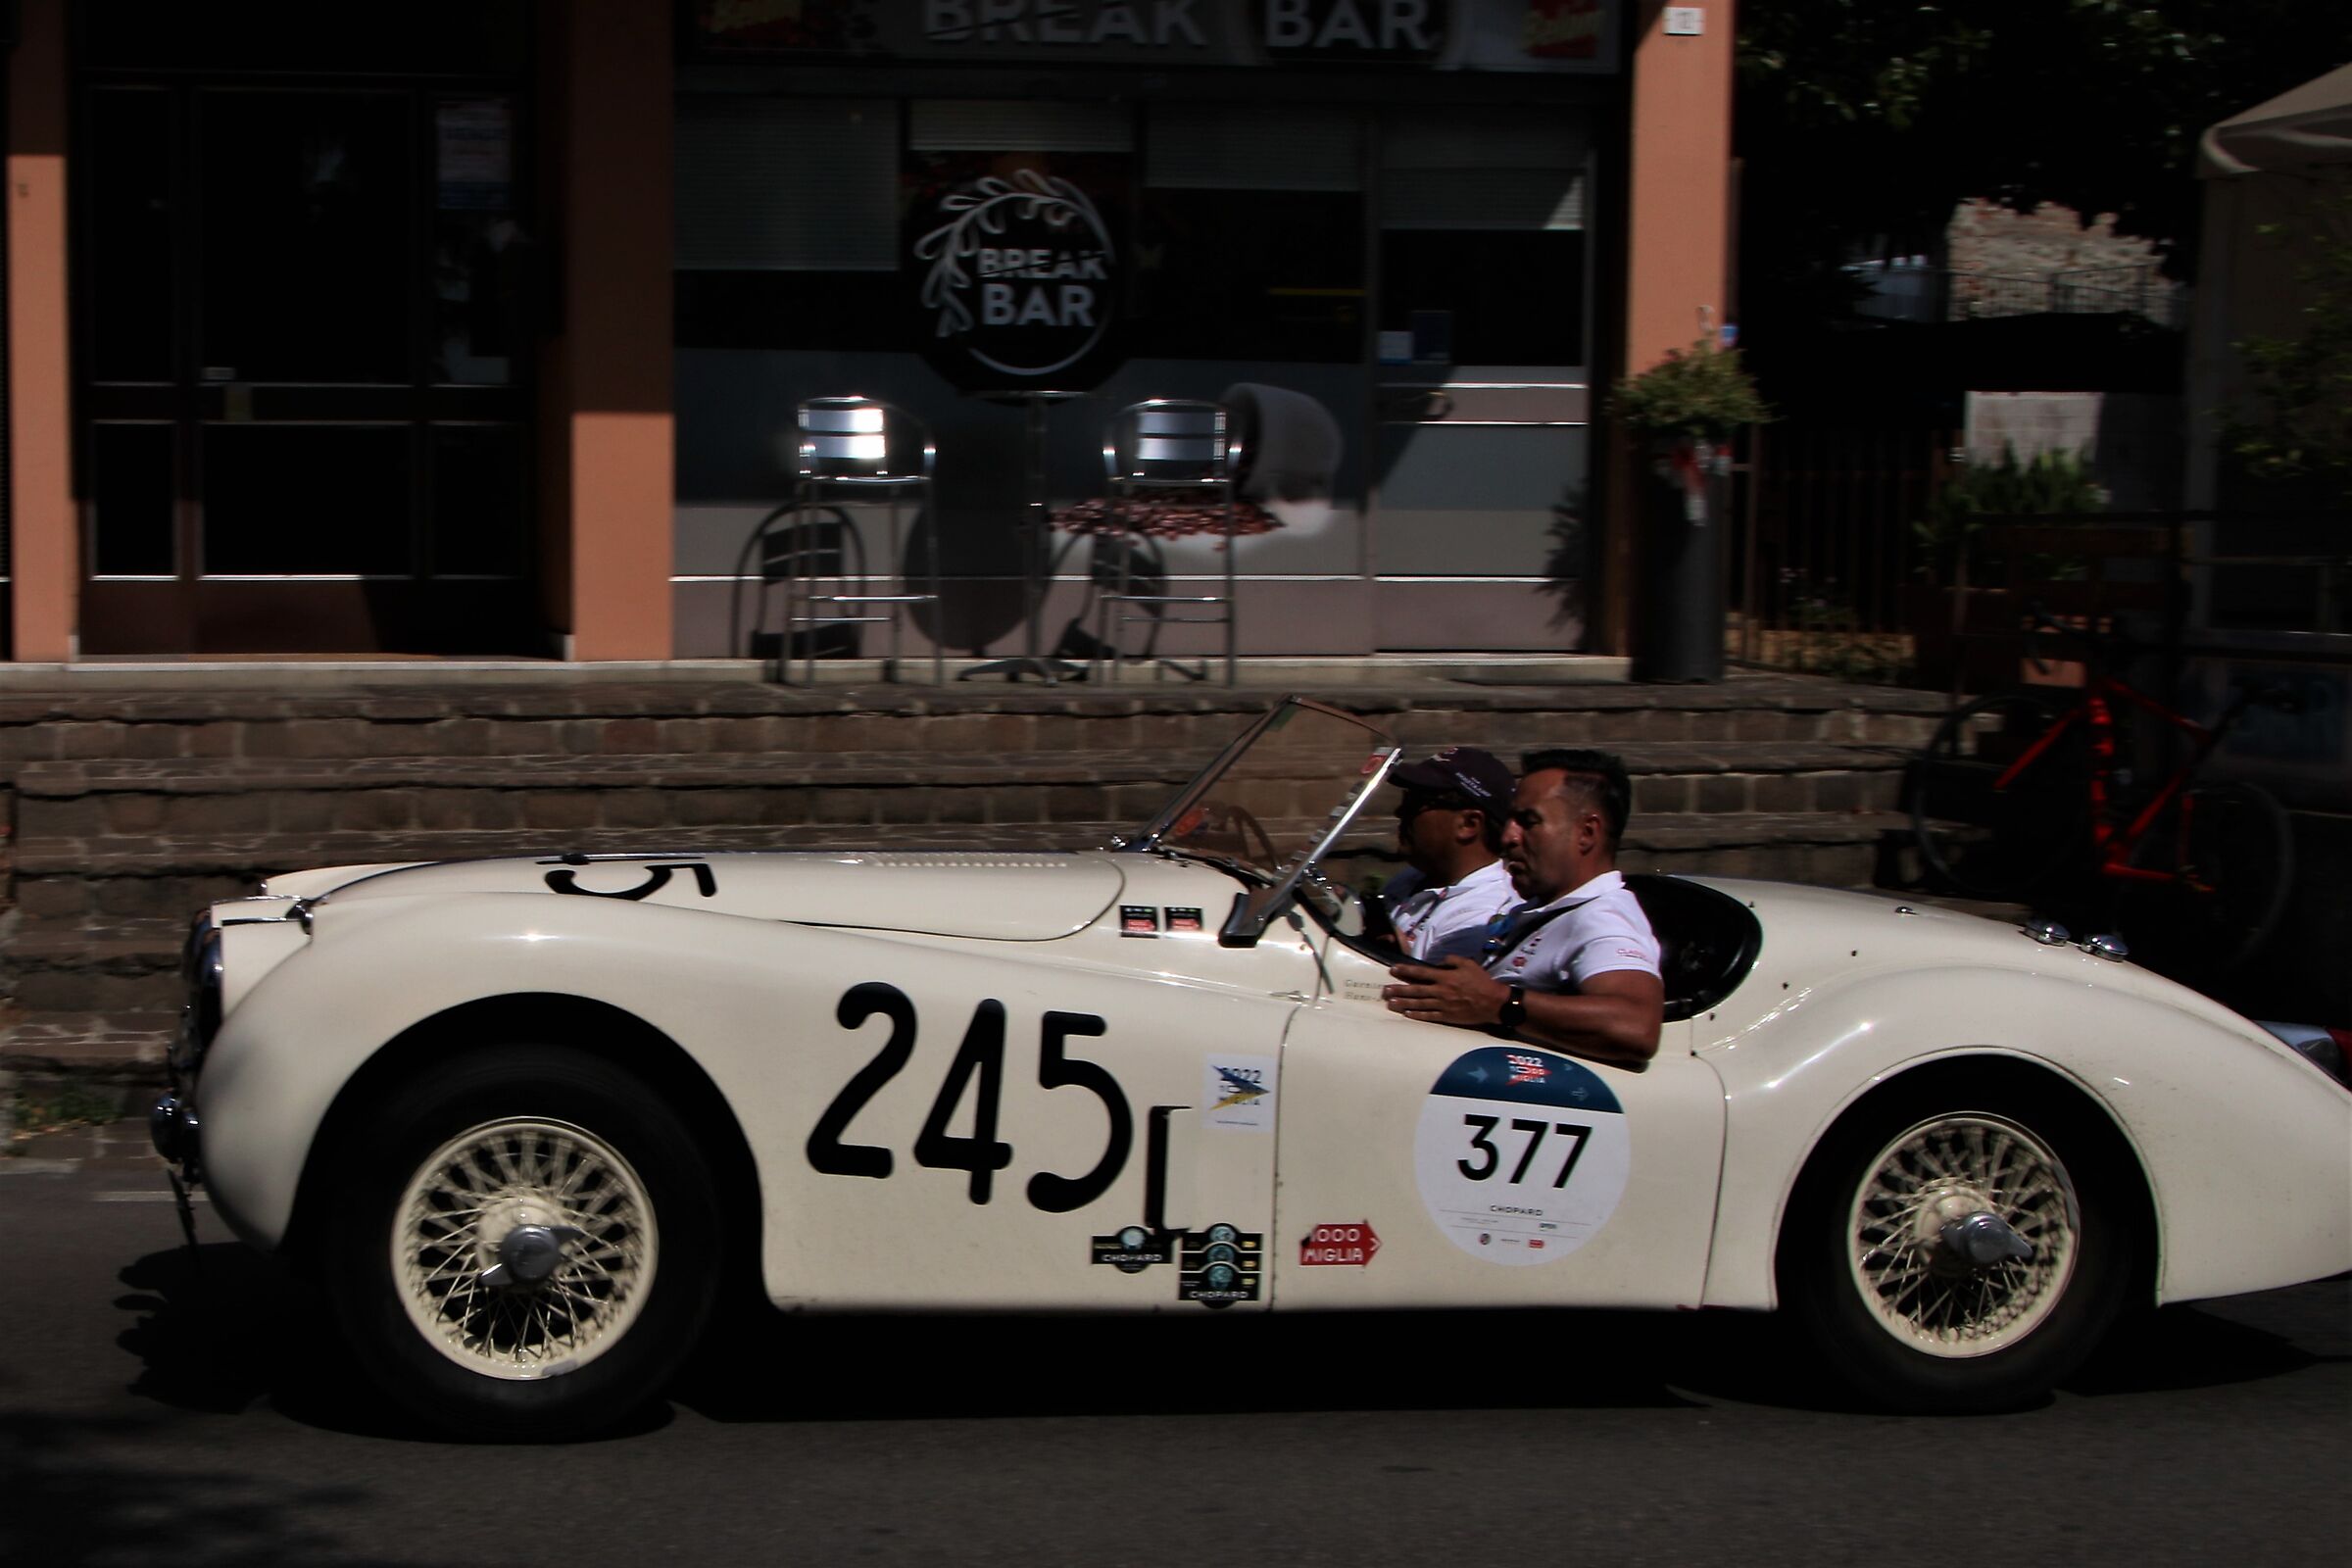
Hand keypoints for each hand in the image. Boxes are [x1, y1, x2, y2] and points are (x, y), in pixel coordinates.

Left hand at [1382, 956, 1506, 1028]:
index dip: (1406, 971)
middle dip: (1399, 990)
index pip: (1421, 973)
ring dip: (1403, 1004)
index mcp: (1446, 977)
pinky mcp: (1447, 1016)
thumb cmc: (1482, 982)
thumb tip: (1440, 961)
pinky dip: (1417, 1015)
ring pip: (1419, 1004)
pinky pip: (1429, 1016)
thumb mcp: (1469, 964)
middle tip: (1385, 991)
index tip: (1393, 970)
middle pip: (1416, 990)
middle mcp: (1441, 991)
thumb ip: (1453, 960)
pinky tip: (1407, 1014)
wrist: (1493, 1003)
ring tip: (1390, 1003)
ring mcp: (1443, 1005)